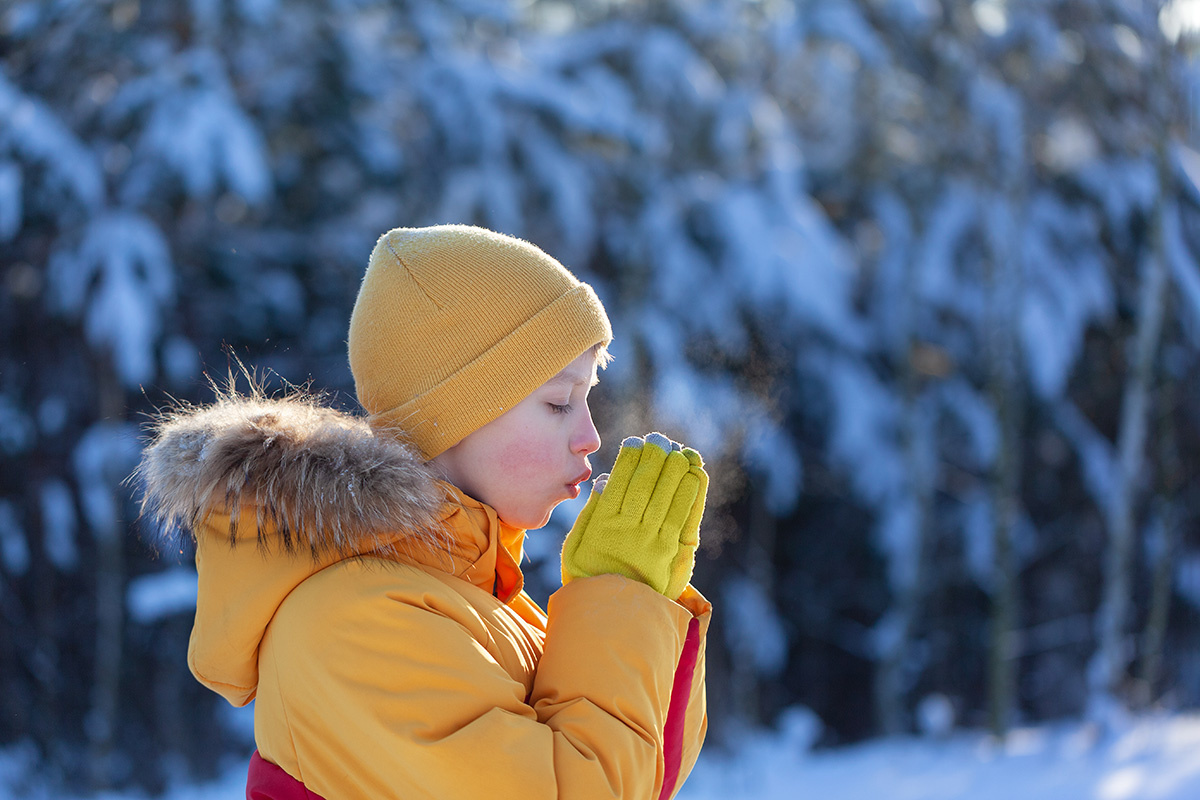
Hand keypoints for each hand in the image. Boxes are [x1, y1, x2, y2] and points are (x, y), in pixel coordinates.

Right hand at [561, 432, 707, 598]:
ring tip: (681, 451)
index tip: (636, 441)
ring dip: (676, 470)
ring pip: (668, 497)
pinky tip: (695, 474)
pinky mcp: (672, 553)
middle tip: (661, 440)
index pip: (620, 482)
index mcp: (605, 525)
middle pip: (647, 485)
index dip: (630, 459)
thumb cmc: (589, 579)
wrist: (612, 619)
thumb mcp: (576, 548)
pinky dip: (692, 494)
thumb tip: (603, 483)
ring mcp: (654, 541)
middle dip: (655, 458)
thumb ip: (589, 515)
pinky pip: (685, 517)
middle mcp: (631, 530)